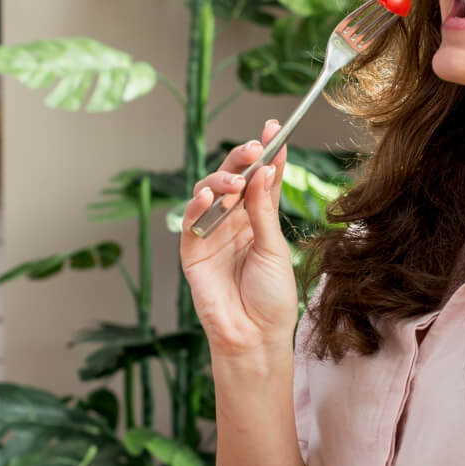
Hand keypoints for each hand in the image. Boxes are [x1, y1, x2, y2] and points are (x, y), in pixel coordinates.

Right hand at [180, 120, 297, 357]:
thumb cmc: (271, 297)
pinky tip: (208, 197)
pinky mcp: (192, 252)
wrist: (255, 337)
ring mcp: (211, 235)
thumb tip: (264, 170)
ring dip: (221, 182)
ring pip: (209, 194)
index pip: (261, 178)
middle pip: (233, 180)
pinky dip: (196, 207)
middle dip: (241, 160)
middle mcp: (233, 222)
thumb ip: (265, 211)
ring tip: (237, 183)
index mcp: (258, 219)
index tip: (272, 128)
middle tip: (254, 148)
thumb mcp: (275, 249)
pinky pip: (190, 223)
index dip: (266, 153)